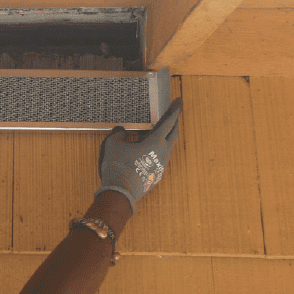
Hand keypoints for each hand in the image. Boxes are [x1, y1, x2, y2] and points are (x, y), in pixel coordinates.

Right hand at [95, 98, 182, 213]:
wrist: (121, 191)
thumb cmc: (118, 166)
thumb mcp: (113, 145)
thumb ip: (118, 134)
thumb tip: (121, 131)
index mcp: (155, 142)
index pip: (169, 122)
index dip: (174, 110)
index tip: (179, 101)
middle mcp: (163, 152)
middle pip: (173, 134)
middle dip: (173, 123)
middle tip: (170, 116)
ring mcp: (161, 165)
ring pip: (168, 147)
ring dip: (164, 138)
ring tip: (153, 135)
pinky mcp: (157, 175)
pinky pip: (160, 158)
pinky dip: (157, 151)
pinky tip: (146, 152)